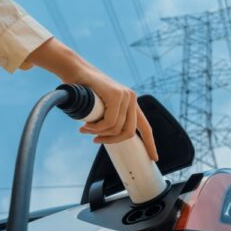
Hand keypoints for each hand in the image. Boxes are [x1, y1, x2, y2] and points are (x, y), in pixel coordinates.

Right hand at [26, 38, 158, 160]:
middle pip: (129, 132)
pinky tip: (87, 125)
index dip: (150, 144)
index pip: (145, 127)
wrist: (75, 72)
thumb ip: (110, 120)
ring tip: (86, 129)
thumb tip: (110, 138)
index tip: (154, 158)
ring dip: (99, 133)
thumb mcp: (102, 109)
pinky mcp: (116, 94)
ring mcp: (126, 96)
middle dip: (112, 141)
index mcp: (131, 104)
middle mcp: (132, 99)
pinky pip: (109, 122)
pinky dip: (96, 127)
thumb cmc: (86, 92)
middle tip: (96, 140)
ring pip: (117, 128)